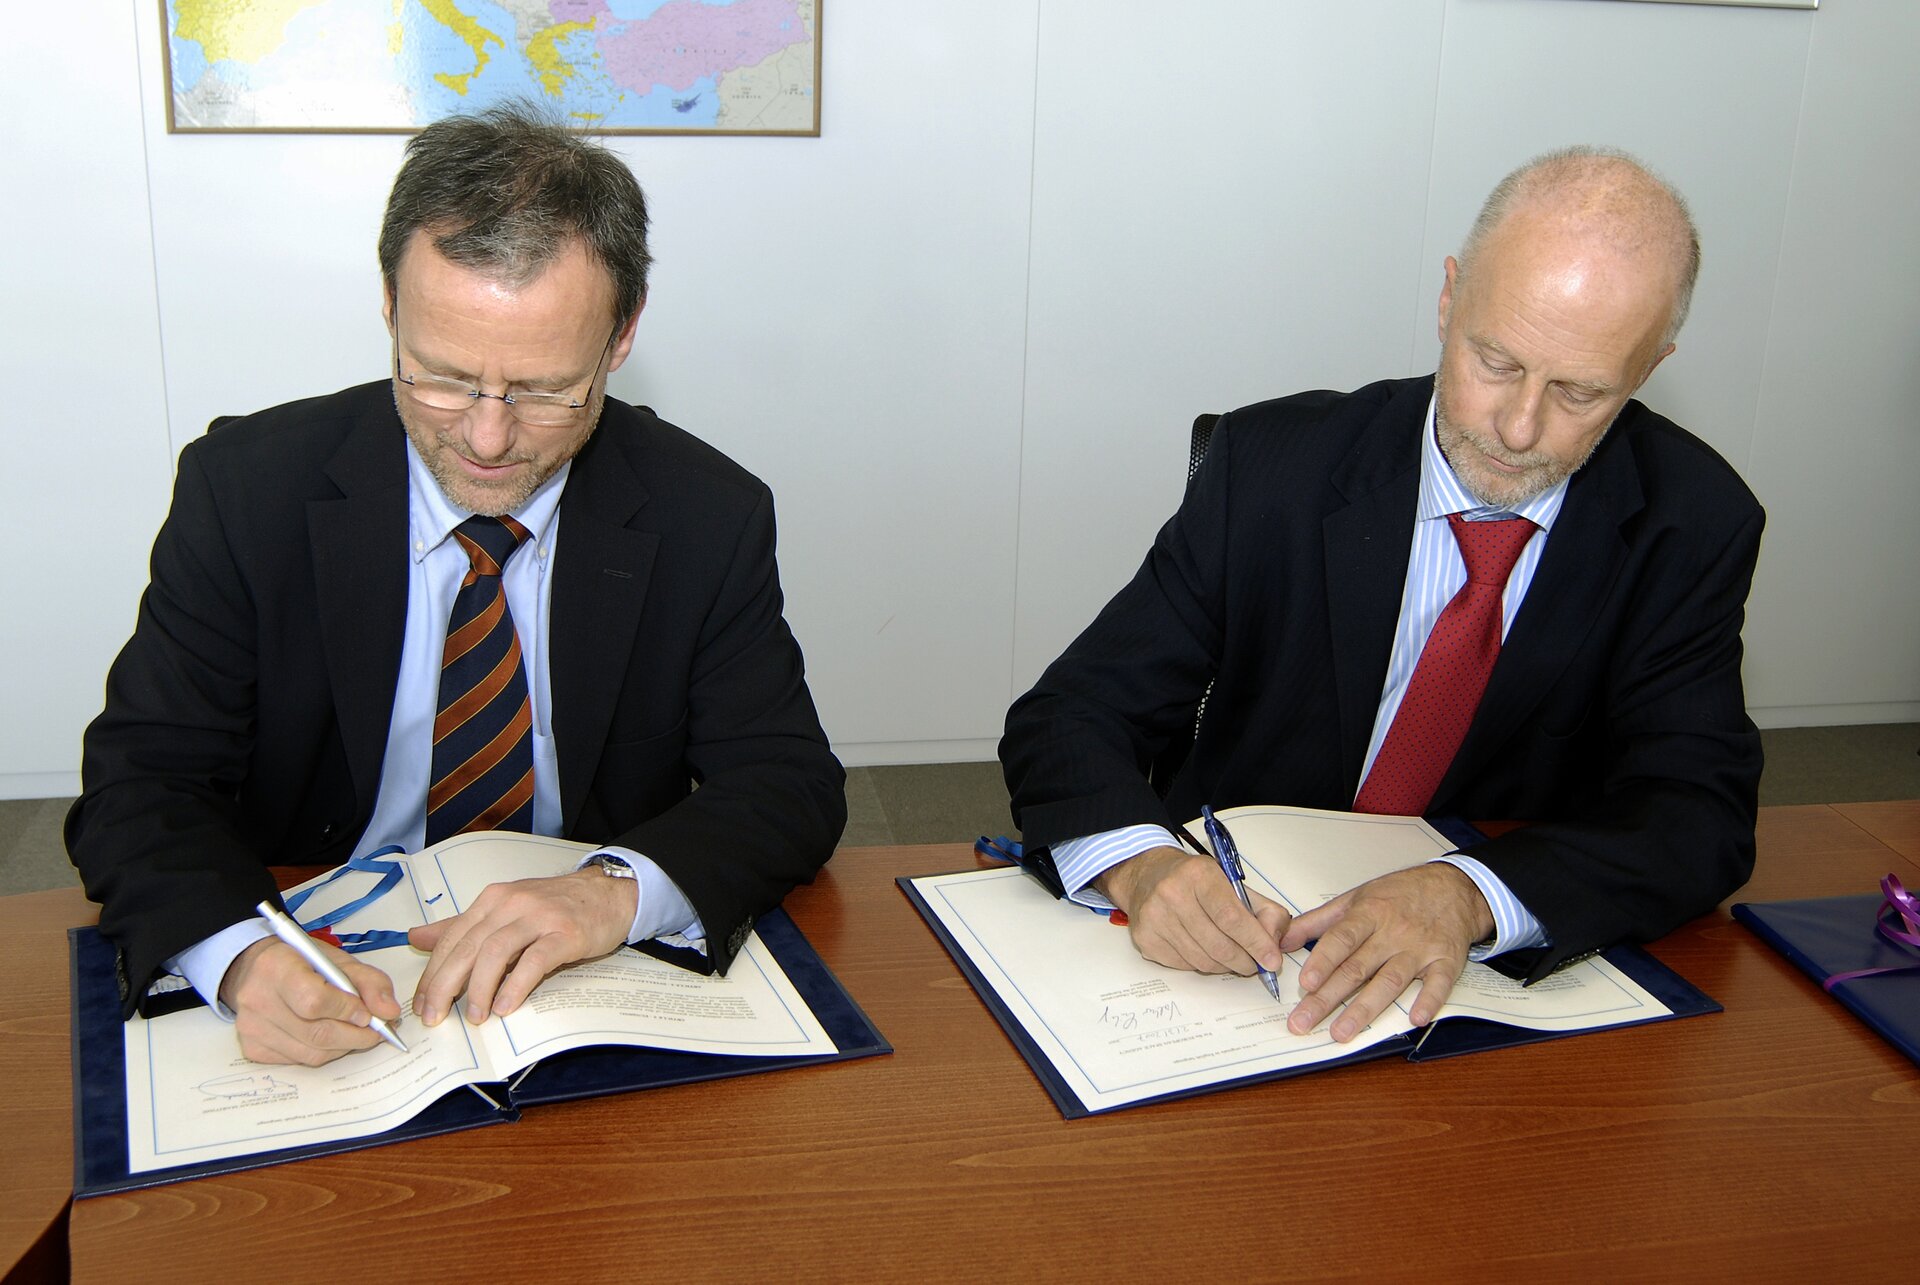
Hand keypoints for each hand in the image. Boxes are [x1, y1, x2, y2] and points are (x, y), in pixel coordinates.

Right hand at [220, 936, 401, 1065]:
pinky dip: (321, 1053)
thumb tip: (389, 1012)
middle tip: (374, 1030)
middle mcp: (256, 999)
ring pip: (311, 1053)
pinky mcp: (252, 1048)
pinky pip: (298, 1061)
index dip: (347, 1010)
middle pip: (316, 1033)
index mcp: (276, 967)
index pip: (315, 1000)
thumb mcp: (337, 959)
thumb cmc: (299, 962)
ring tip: (353, 1031)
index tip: (367, 1012)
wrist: (256, 970)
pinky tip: (326, 1036)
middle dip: (355, 1036)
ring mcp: (250, 1027)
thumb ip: (369, 981)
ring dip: (342, 1047)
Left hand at [408, 869, 637, 1025]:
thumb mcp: (505, 910)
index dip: (433, 973)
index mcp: (492, 899)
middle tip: (435, 1016)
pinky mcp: (567, 932)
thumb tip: (417, 938)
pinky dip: (516, 985)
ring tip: (475, 1017)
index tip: (421, 1004)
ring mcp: (540, 916)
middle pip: (468, 946)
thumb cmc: (556, 906)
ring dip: (480, 988)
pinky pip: (535, 960)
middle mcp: (512, 903)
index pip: (452, 937)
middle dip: (446, 985)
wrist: (609, 892)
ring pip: (497, 952)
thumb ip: (462, 926)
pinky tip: (506, 1006)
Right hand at [1095, 846, 1288, 977]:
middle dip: (1244, 961)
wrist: (1147, 875)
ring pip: (1202, 960)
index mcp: (1199, 874)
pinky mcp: (1144, 938)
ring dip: (1224, 966)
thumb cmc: (1195, 880)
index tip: (1272, 961)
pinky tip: (1203, 950)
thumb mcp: (1233, 883)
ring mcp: (1154, 917)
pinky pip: (1183, 966)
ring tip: (1231, 958)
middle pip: (1219, 944)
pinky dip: (1201, 964)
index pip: (1232, 917)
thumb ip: (1264, 911)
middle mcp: (1172, 894)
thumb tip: (1274, 945)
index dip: (1255, 942)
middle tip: (1254, 964)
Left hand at [1279, 863, 1493, 1042]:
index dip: (1322, 962)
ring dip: (1365, 1009)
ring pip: (1390, 981)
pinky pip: (1438, 983)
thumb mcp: (1355, 898)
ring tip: (1341, 1031)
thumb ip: (1317, 921)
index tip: (1304, 984)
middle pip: (1357, 968)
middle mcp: (1393, 932)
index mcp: (1369, 913)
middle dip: (1328, 998)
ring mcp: (1420, 948)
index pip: (1341, 940)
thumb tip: (1282, 941)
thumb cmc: (1400, 893)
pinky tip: (1414, 1019)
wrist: (1453, 887)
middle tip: (1304, 1021)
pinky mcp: (1446, 961)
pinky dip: (1429, 1001)